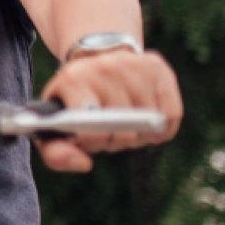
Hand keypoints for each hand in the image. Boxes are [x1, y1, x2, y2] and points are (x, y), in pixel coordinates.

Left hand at [37, 49, 182, 172]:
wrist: (93, 59)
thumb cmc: (73, 101)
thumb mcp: (53, 125)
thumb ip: (56, 153)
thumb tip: (84, 164)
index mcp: (73, 80)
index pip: (91, 125)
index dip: (95, 142)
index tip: (90, 140)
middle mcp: (104, 67)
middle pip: (124, 128)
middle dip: (117, 141)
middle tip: (107, 133)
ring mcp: (133, 65)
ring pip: (150, 122)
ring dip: (140, 135)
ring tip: (124, 125)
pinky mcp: (158, 68)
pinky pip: (171, 115)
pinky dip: (162, 129)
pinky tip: (147, 123)